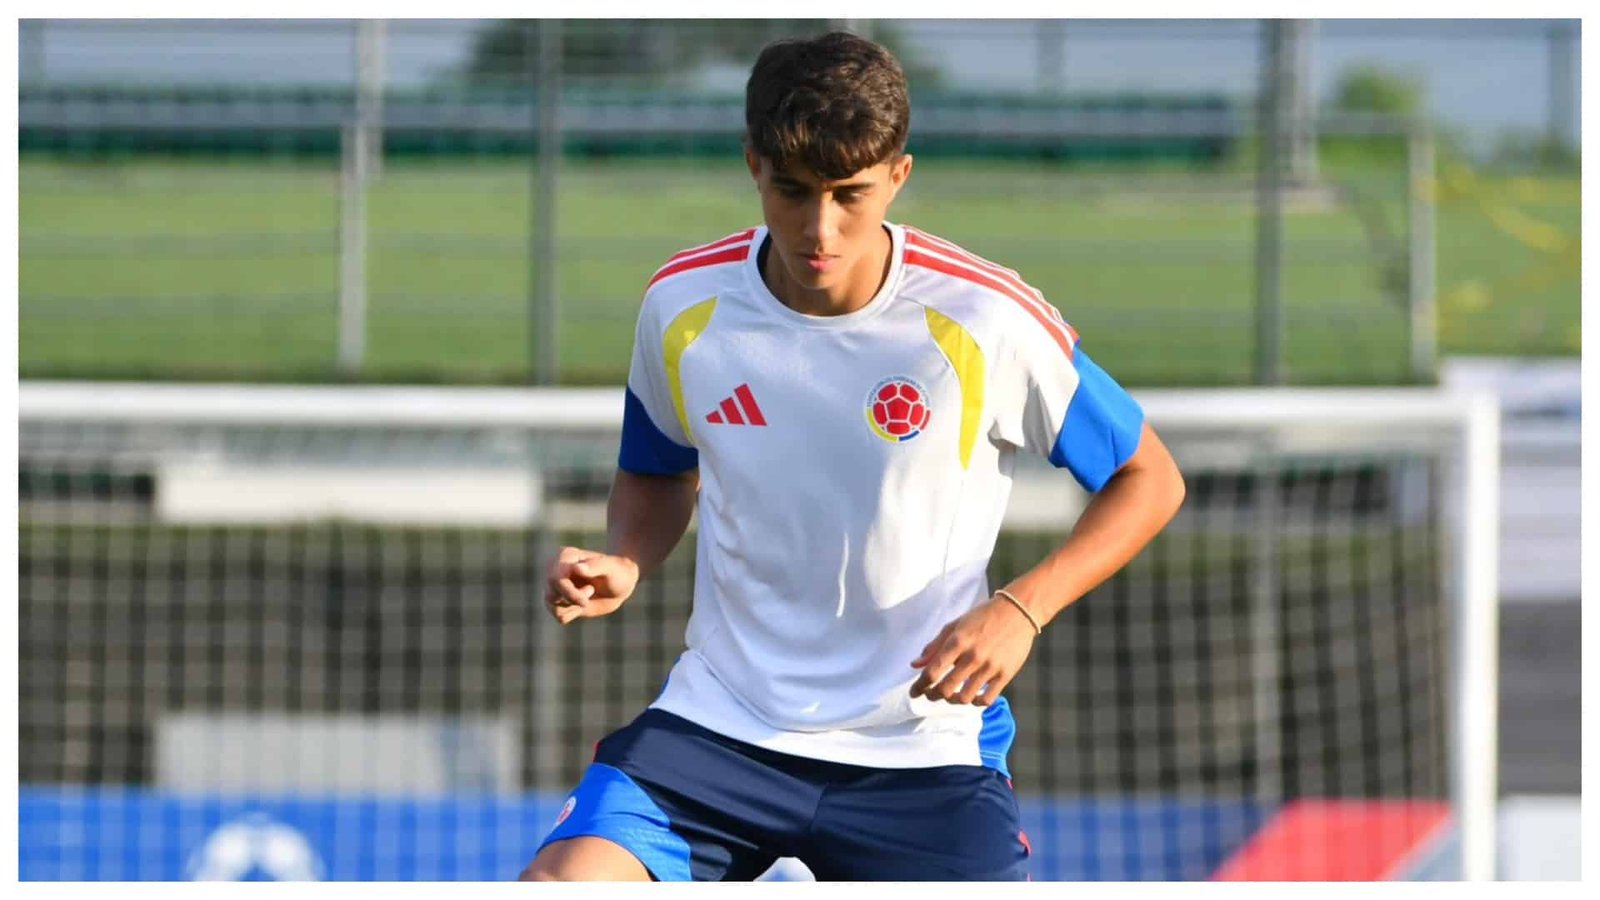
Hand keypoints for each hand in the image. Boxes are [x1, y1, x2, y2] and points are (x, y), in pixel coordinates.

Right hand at [544, 546, 639, 624]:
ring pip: (552, 607)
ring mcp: (555, 586)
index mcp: (565, 557)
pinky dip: (573, 614)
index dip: (569, 593)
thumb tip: (576, 568)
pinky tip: (583, 604)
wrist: (620, 584)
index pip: (556, 579)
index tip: (586, 599)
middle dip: (572, 601)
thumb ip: (596, 566)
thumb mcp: (611, 568)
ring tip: (589, 594)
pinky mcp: (559, 601)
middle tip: (591, 592)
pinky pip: (559, 616)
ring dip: (574, 607)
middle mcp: (555, 570)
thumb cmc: (617, 572)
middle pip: (551, 594)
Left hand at [909, 594, 1038, 705]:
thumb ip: (934, 646)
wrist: (1017, 612)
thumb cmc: (983, 617)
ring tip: (951, 695)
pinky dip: (976, 703)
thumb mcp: (955, 625)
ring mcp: (990, 667)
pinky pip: (987, 699)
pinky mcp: (1005, 675)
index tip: (914, 692)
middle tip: (930, 695)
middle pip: (946, 688)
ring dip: (953, 700)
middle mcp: (973, 656)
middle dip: (933, 696)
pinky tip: (972, 697)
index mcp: (958, 641)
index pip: (932, 672)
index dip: (919, 686)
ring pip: (965, 698)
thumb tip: (915, 665)